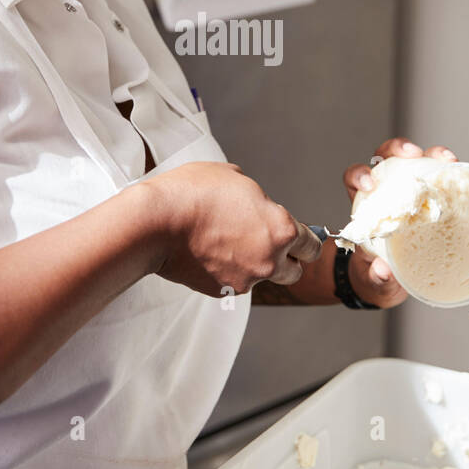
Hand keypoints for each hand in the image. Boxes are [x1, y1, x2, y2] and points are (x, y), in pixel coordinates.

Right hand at [141, 160, 321, 297]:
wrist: (157, 222)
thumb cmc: (193, 194)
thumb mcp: (234, 177)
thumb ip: (256, 196)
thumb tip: (256, 202)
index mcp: (280, 228)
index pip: (311, 245)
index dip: (305, 240)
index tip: (301, 240)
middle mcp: (270, 259)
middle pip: (295, 271)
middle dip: (286, 260)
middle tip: (268, 245)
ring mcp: (246, 279)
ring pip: (262, 278)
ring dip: (255, 266)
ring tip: (229, 244)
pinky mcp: (223, 290)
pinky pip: (234, 283)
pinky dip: (227, 272)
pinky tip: (209, 253)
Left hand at [341, 137, 458, 308]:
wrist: (394, 280)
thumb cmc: (377, 273)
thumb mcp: (373, 279)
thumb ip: (375, 276)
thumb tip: (382, 271)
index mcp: (365, 205)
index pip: (355, 178)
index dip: (360, 174)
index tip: (369, 183)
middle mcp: (386, 190)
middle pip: (387, 157)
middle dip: (398, 149)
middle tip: (412, 155)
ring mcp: (410, 190)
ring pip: (418, 161)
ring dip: (431, 154)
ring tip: (446, 159)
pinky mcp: (433, 197)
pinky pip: (442, 178)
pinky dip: (452, 173)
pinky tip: (463, 174)